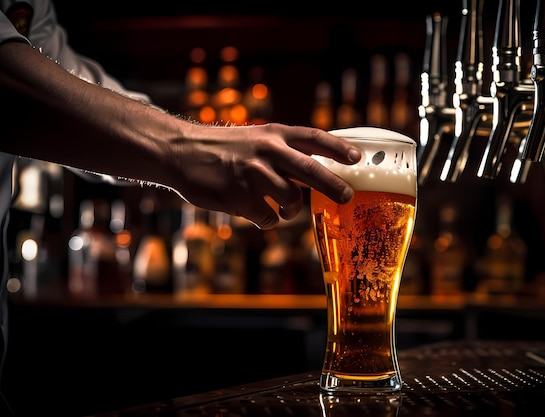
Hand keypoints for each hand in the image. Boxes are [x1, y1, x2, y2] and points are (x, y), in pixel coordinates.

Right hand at [168, 123, 360, 228]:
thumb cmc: (225, 149)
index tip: (356, 158)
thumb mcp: (257, 137)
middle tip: (347, 196)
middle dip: (334, 186)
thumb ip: (284, 151)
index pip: (314, 138)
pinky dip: (267, 220)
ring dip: (290, 210)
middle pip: (311, 171)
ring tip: (283, 210)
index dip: (338, 148)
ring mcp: (253, 175)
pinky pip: (267, 218)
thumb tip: (318, 172)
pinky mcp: (238, 197)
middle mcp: (267, 151)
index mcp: (274, 134)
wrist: (182, 153)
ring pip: (291, 200)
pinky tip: (256, 212)